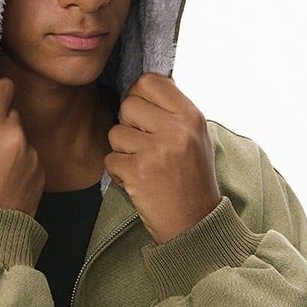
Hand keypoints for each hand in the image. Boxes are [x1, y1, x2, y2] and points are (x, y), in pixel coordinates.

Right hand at [0, 71, 45, 217]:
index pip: (3, 86)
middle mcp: (14, 132)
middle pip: (13, 112)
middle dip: (0, 123)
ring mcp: (30, 152)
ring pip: (22, 136)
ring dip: (11, 145)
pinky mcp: (40, 171)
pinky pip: (31, 157)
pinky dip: (21, 164)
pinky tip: (6, 180)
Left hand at [103, 73, 221, 244]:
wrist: (196, 225)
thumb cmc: (192, 181)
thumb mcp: (196, 138)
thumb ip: (172, 111)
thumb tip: (143, 84)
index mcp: (191, 116)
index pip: (150, 81)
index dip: (139, 96)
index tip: (144, 116)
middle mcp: (176, 129)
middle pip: (128, 104)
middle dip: (129, 125)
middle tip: (145, 148)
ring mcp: (157, 150)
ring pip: (115, 133)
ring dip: (123, 152)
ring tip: (145, 168)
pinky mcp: (139, 171)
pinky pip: (110, 160)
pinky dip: (119, 174)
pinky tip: (139, 183)